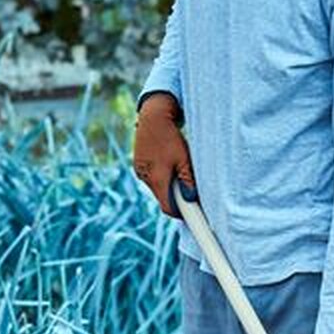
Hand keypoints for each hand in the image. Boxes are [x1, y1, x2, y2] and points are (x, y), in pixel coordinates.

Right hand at [133, 93, 195, 217]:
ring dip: (169, 186)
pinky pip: (153, 179)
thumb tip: (191, 199)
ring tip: (178, 168)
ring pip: (158, 189)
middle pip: (163, 199)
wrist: (153, 116)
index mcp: (157, 178)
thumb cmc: (171, 136)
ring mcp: (140, 172)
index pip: (168, 208)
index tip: (193, 218)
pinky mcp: (139, 165)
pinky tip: (168, 163)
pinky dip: (162, 177)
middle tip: (190, 190)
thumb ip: (187, 180)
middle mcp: (145, 177)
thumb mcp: (184, 158)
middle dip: (176, 198)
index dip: (181, 214)